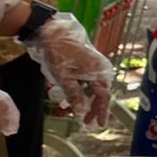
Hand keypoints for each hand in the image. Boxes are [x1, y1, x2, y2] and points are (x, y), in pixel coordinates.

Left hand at [21, 14, 113, 128]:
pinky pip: (88, 79)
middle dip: (94, 107)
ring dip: (86, 98)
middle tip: (86, 120)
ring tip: (76, 108)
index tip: (99, 124)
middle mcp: (99, 68)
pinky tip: (72, 94)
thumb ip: (74, 94)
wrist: (53, 32)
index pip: (103, 96)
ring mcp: (93, 64)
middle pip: (100, 92)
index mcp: (98, 72)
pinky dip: (82, 89)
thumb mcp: (64, 76)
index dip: (102, 111)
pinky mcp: (87, 62)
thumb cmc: (59, 53)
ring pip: (93, 86)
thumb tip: (81, 111)